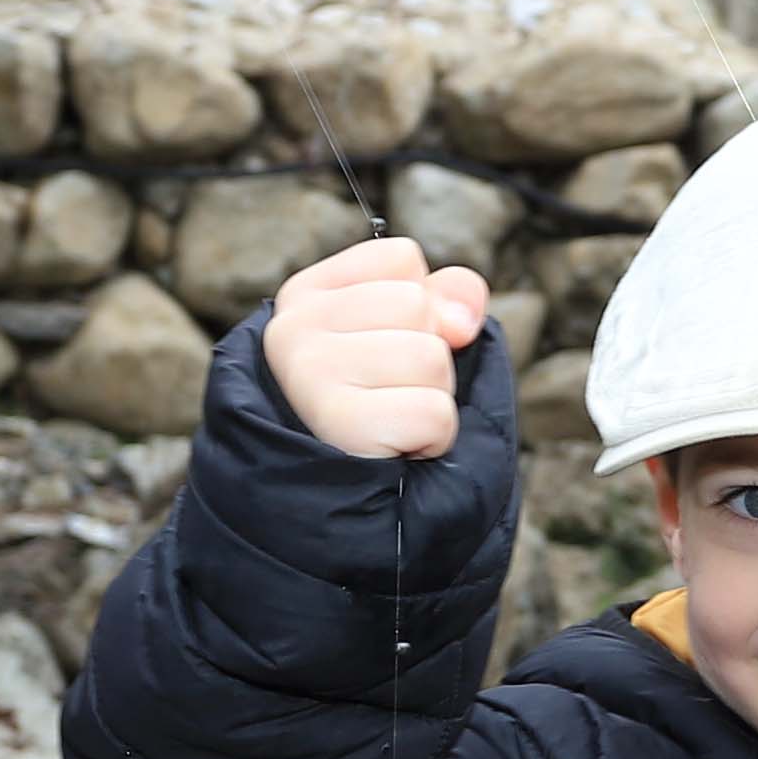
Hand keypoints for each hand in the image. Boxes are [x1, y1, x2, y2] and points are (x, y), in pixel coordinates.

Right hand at [262, 236, 494, 461]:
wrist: (336, 499)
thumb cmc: (375, 407)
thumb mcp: (407, 335)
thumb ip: (444, 296)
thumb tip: (464, 316)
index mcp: (304, 295)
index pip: (401, 259)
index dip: (420, 308)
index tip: (384, 349)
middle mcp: (293, 328)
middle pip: (418, 305)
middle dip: (430, 357)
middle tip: (390, 394)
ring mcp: (308, 374)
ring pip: (432, 358)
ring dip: (434, 399)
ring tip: (391, 420)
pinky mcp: (336, 422)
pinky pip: (434, 413)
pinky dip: (434, 439)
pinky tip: (396, 449)